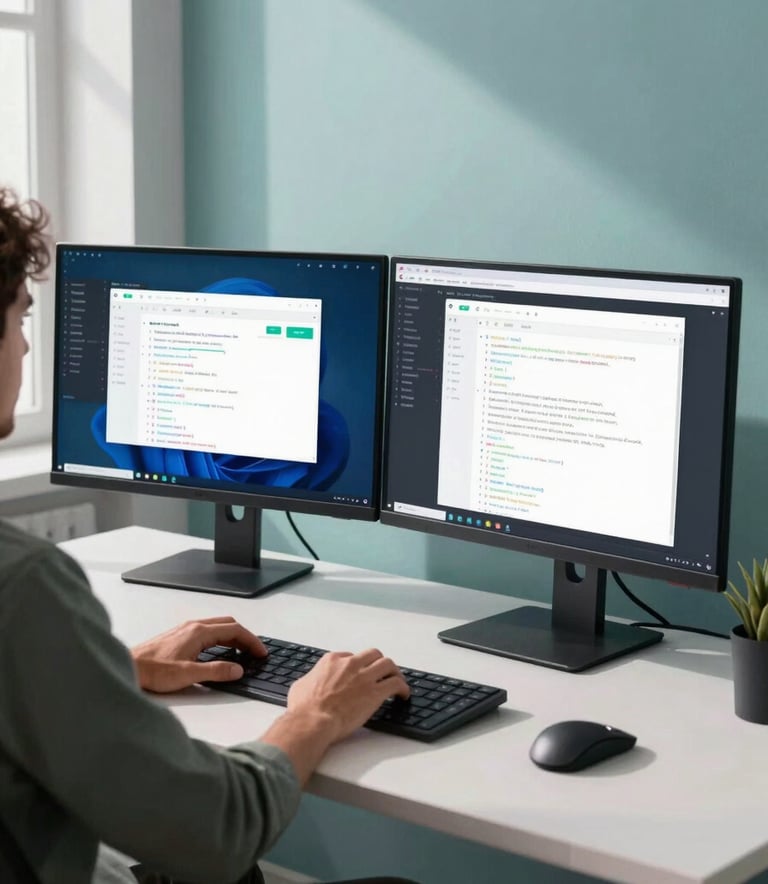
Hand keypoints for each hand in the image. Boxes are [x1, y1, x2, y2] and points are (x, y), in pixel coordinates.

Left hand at [131, 616, 266, 692]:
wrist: (129, 666)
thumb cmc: (153, 670)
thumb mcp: (188, 674)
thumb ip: (216, 671)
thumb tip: (237, 670)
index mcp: (199, 632)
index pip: (235, 630)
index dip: (251, 641)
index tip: (261, 652)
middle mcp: (193, 626)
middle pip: (228, 624)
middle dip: (245, 637)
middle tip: (254, 652)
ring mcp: (185, 629)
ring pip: (218, 627)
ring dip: (233, 637)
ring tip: (241, 653)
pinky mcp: (179, 636)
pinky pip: (208, 631)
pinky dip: (221, 638)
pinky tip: (219, 652)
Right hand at [286, 648, 410, 744]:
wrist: (312, 720)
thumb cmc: (303, 708)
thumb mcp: (300, 686)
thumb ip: (310, 679)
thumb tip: (310, 683)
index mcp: (333, 661)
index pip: (351, 656)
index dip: (357, 666)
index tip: (360, 674)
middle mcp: (350, 664)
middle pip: (373, 655)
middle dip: (378, 663)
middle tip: (382, 673)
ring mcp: (364, 677)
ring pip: (388, 664)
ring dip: (394, 672)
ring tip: (397, 681)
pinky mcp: (375, 692)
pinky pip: (396, 684)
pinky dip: (402, 688)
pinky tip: (403, 695)